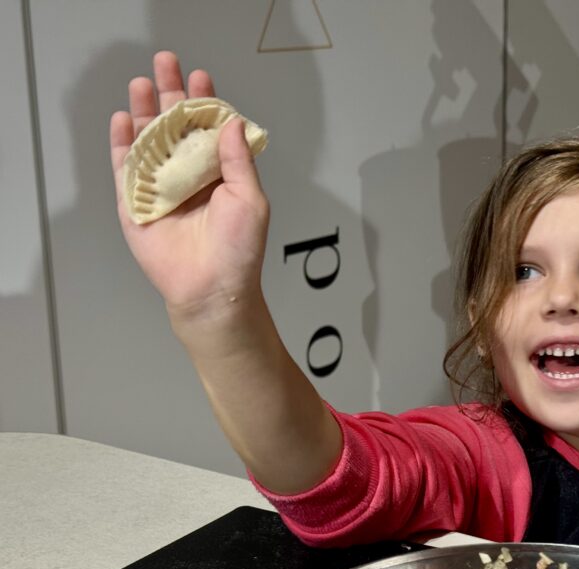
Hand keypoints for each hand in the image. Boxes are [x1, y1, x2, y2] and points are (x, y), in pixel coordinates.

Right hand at [110, 51, 268, 324]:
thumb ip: (237, 160)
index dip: (204, 102)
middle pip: (175, 127)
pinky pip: (125, 169)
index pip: (208, 129)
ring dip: (144, 111)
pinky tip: (123, 119)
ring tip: (142, 83)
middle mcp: (189, 175)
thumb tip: (231, 121)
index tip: (201, 77)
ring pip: (149, 141)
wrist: (211, 288)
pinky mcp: (136, 203)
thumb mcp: (249, 199)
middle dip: (170, 94)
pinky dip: (122, 144)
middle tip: (165, 62)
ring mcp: (161, 187)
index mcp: (219, 173)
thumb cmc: (239, 249)